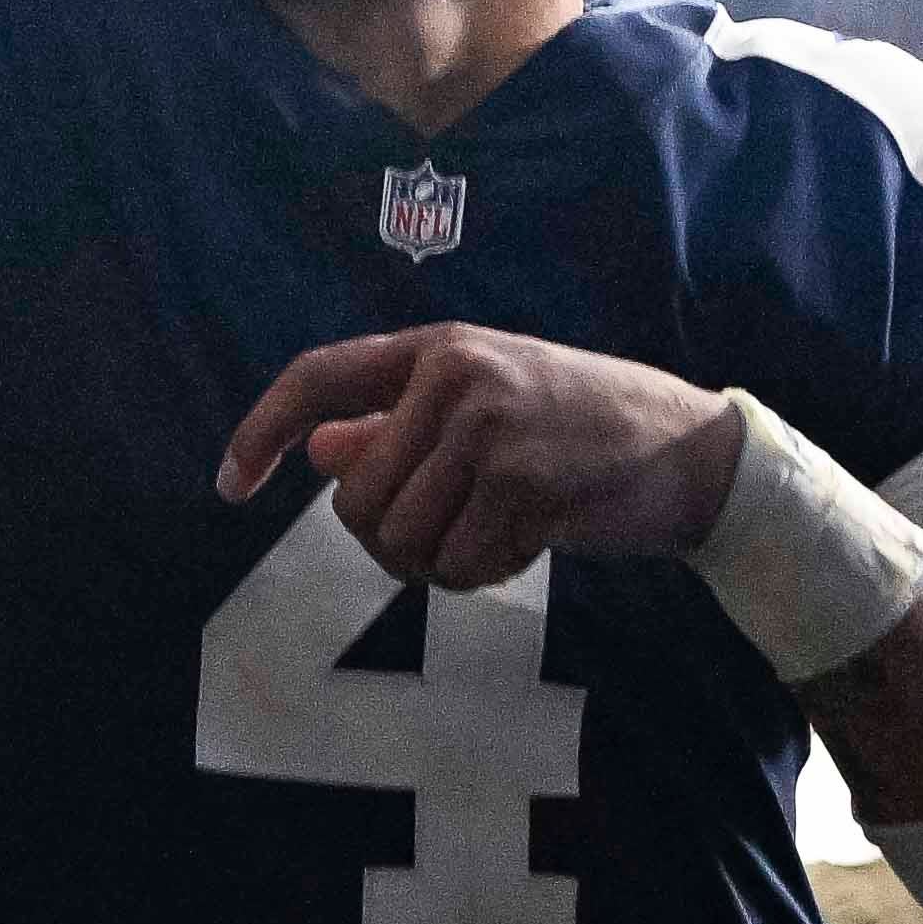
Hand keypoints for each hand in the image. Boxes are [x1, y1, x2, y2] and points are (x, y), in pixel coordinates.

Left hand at [212, 325, 741, 591]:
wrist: (693, 453)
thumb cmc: (581, 432)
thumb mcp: (486, 407)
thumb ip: (398, 425)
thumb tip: (317, 448)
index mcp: (438, 348)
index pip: (318, 376)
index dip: (261, 430)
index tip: (229, 484)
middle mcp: (455, 375)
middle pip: (355, 499)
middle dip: (393, 541)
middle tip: (454, 535)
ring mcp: (488, 426)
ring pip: (400, 542)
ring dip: (444, 563)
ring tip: (500, 533)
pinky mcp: (522, 481)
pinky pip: (456, 566)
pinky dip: (485, 575)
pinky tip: (531, 542)